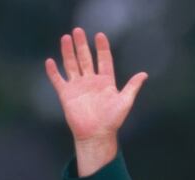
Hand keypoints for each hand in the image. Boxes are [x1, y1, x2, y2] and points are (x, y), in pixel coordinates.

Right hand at [45, 28, 147, 175]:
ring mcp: (78, 87)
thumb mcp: (125, 102)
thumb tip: (144, 74)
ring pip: (71, 65)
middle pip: (85, 58)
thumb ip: (132, 87)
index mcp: (105, 81)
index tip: (100, 35)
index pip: (103, 60)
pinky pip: (58, 80)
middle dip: (81, 45)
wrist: (97, 135)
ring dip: (68, 52)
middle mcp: (91, 81)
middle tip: (78, 30)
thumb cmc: (112, 120)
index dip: (102, 48)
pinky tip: (50, 61)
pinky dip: (53, 72)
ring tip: (66, 38)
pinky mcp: (66, 94)